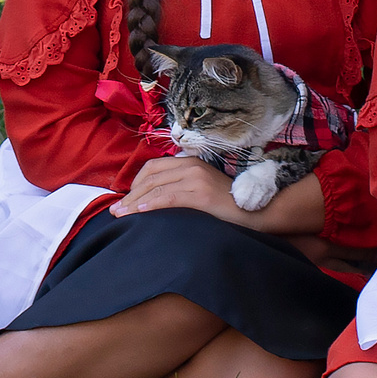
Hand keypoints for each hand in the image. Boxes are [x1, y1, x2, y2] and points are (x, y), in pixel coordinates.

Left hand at [111, 158, 327, 236]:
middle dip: (130, 193)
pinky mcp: (201, 194)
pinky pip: (168, 197)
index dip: (135, 183)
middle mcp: (192, 165)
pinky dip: (150, 204)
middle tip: (117, 211)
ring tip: (121, 215)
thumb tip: (155, 199)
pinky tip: (139, 213)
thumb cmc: (230, 206)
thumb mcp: (204, 190)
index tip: (126, 200)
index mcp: (191, 162)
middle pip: (150, 176)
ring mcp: (196, 178)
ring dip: (134, 202)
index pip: (154, 168)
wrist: (259, 211)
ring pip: (155, 186)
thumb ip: (183, 188)